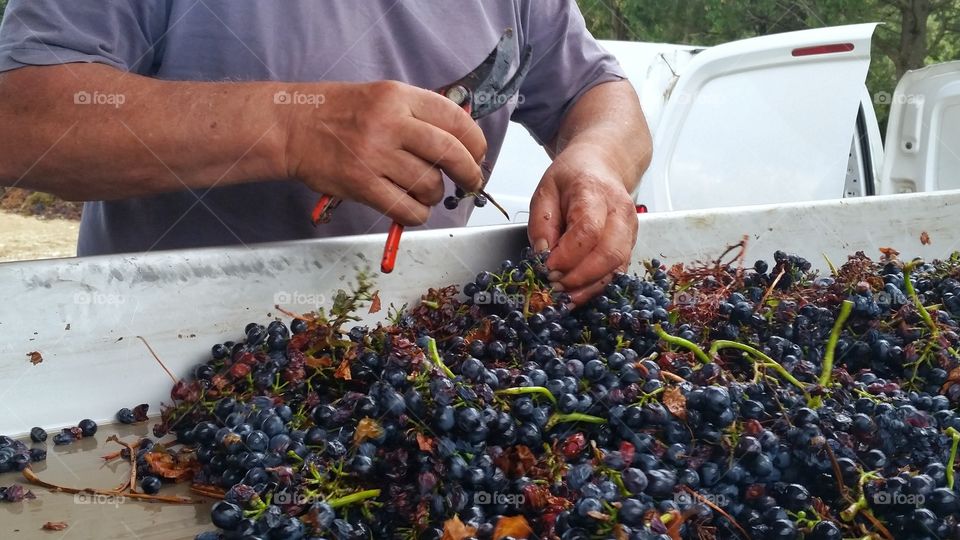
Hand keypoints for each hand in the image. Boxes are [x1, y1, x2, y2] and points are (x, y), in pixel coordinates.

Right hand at [282, 80, 486, 225]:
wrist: (292, 127)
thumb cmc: (340, 113)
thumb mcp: (384, 97)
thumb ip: (421, 114)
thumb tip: (462, 142)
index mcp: (399, 97)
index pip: (455, 120)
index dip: (476, 143)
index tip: (478, 155)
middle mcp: (389, 123)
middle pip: (450, 154)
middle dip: (469, 174)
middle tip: (470, 182)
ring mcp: (375, 155)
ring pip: (430, 186)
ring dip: (434, 195)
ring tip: (422, 191)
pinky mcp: (362, 185)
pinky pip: (407, 209)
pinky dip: (416, 214)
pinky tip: (410, 207)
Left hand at [528, 143, 638, 305]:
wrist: (601, 166)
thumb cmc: (571, 178)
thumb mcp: (545, 191)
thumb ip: (541, 223)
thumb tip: (542, 256)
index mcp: (594, 192)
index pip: (588, 230)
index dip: (567, 255)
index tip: (546, 268)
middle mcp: (620, 212)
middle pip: (608, 253)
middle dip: (579, 277)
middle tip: (553, 286)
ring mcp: (630, 229)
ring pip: (616, 267)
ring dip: (588, 288)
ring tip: (563, 297)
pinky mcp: (631, 244)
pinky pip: (617, 272)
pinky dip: (597, 287)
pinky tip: (577, 294)